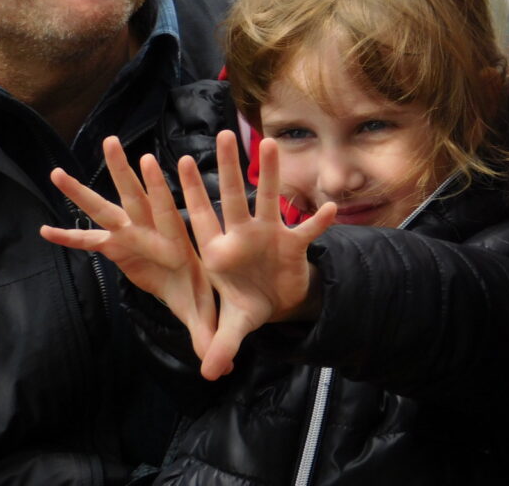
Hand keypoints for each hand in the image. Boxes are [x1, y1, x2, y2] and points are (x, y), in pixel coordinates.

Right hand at [40, 136, 216, 364]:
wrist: (193, 287)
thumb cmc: (201, 290)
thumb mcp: (203, 309)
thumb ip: (207, 331)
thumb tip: (220, 368)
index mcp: (173, 239)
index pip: (167, 209)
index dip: (160, 186)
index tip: (151, 160)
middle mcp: (149, 231)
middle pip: (133, 197)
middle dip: (121, 171)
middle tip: (110, 141)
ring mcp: (130, 236)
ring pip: (107, 208)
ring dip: (85, 190)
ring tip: (58, 170)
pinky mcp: (117, 248)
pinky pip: (88, 242)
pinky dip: (69, 238)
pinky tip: (45, 231)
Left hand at [181, 130, 336, 380]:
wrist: (279, 302)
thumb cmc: (249, 303)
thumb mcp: (234, 325)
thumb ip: (221, 343)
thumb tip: (209, 373)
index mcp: (220, 251)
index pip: (202, 218)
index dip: (191, 192)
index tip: (178, 162)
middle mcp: (243, 235)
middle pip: (234, 198)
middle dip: (228, 168)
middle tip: (225, 135)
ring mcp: (270, 235)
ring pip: (270, 200)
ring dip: (272, 175)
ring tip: (271, 144)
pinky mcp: (294, 244)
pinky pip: (307, 230)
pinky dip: (318, 221)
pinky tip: (330, 209)